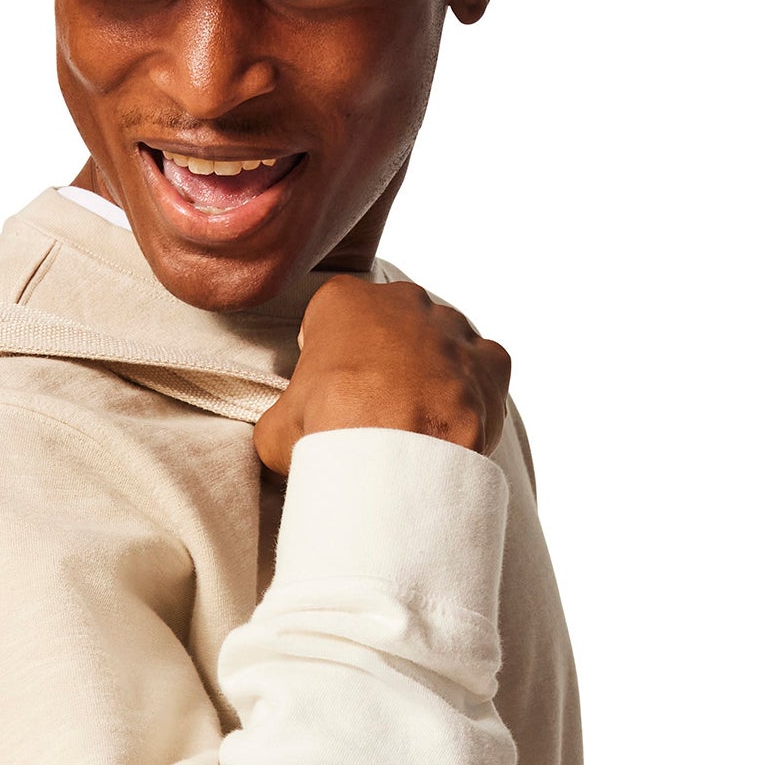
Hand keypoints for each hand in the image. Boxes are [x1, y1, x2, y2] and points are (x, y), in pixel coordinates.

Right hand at [253, 276, 512, 477]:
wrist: (392, 463)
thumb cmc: (328, 433)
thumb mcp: (275, 430)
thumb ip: (281, 422)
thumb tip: (277, 443)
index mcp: (343, 301)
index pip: (332, 319)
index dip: (329, 358)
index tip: (329, 393)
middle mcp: (403, 301)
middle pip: (393, 325)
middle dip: (386, 360)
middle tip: (373, 411)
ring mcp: (452, 328)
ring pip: (443, 341)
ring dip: (432, 371)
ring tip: (416, 421)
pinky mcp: (490, 362)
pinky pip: (486, 366)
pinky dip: (475, 388)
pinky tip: (454, 421)